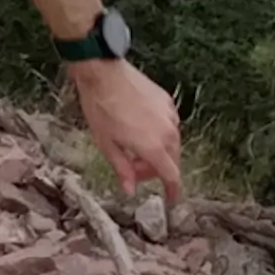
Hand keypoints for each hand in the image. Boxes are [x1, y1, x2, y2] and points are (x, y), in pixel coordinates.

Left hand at [67, 58, 182, 205]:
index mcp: (153, 146)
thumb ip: (122, 170)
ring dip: (157, 151)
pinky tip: (140, 127)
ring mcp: (169, 114)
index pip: (171, 176)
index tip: (171, 200)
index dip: (173, 191)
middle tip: (134, 169)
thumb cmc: (101, 108)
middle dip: (155, 170)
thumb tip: (130, 191)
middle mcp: (168, 132)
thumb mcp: (107, 144)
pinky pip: (169, 125)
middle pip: (171, 161)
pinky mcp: (167, 101)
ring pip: (171, 143)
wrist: (103, 73)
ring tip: (133, 147)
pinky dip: (158, 133)